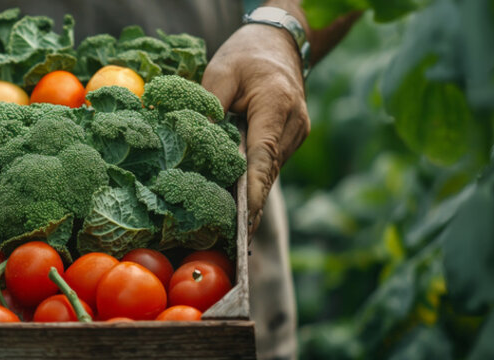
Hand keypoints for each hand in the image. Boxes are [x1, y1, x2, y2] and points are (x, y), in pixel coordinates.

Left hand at [201, 24, 309, 233]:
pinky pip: (270, 164)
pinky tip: (239, 205)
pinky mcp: (291, 138)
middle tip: (233, 240)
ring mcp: (296, 132)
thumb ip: (209, 105)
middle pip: (268, 170)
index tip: (244, 219)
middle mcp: (293, 124)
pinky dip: (255, 182)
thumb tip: (197, 140)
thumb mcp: (220, 71)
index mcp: (277, 105)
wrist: (279, 43)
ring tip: (232, 231)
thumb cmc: (246, 55)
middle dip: (250, 205)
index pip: (264, 155)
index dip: (253, 190)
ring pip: (270, 171)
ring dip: (251, 196)